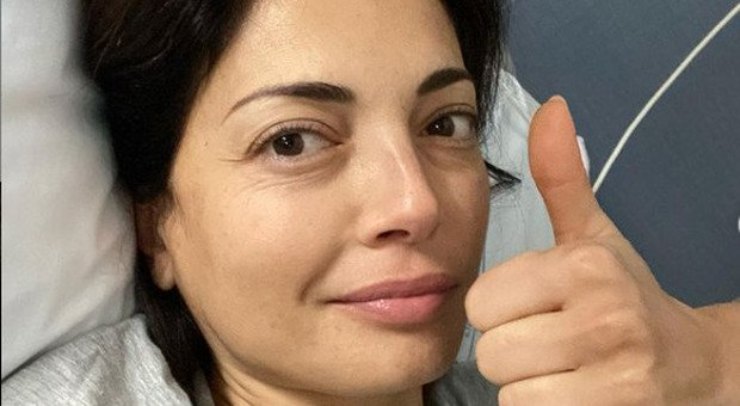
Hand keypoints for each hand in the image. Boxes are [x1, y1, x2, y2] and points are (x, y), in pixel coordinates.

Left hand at [466, 96, 733, 404]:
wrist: (693, 366)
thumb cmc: (626, 296)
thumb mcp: (593, 235)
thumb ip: (561, 177)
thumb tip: (550, 105)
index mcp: (584, 265)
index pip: (481, 303)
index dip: (499, 310)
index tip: (534, 307)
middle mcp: (603, 316)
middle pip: (491, 350)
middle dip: (512, 350)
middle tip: (549, 341)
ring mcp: (614, 374)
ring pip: (509, 391)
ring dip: (526, 384)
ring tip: (561, 367)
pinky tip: (572, 392)